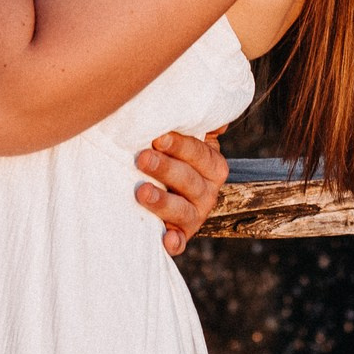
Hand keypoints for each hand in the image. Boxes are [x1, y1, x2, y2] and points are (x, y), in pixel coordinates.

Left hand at [135, 126, 231, 255]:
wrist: (161, 189)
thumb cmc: (169, 154)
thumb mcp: (184, 136)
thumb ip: (194, 121)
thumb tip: (211, 111)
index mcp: (212, 165)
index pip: (199, 153)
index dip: (180, 145)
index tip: (158, 137)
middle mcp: (208, 191)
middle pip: (189, 180)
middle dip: (165, 169)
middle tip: (142, 158)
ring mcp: (195, 215)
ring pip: (183, 210)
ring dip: (163, 202)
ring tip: (142, 192)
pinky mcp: (180, 234)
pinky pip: (180, 242)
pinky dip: (174, 241)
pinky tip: (165, 239)